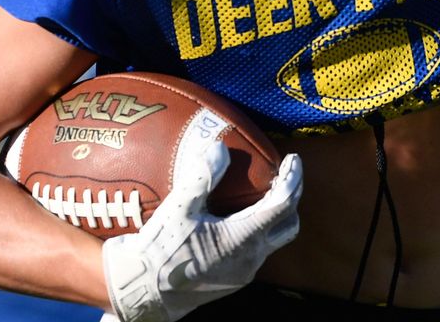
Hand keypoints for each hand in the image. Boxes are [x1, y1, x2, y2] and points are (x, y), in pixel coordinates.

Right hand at [100, 139, 301, 321]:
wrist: (146, 291)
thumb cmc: (161, 250)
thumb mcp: (179, 208)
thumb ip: (202, 177)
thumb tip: (220, 148)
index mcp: (243, 239)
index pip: (283, 205)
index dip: (293, 179)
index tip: (293, 159)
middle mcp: (251, 258)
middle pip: (288, 226)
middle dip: (291, 199)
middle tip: (280, 177)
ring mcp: (244, 272)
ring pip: (273, 241)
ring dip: (273, 217)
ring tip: (260, 194)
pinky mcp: (234, 280)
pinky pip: (256, 252)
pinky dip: (257, 231)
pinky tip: (237, 218)